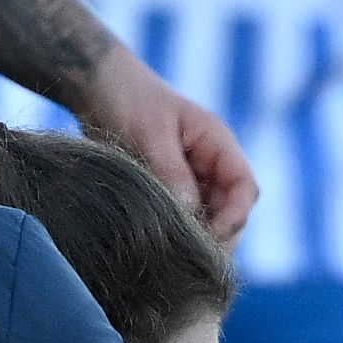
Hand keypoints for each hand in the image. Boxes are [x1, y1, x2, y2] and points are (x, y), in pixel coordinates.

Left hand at [78, 51, 254, 244]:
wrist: (97, 86)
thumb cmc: (127, 98)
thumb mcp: (151, 133)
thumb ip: (172, 173)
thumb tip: (191, 213)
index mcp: (217, 144)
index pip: (244, 189)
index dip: (234, 218)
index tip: (210, 237)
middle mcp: (210, 165)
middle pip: (230, 213)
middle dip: (216, 236)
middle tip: (185, 256)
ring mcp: (191, 180)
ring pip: (207, 221)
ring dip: (193, 237)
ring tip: (167, 252)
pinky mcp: (169, 191)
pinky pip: (182, 219)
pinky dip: (174, 233)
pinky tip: (154, 243)